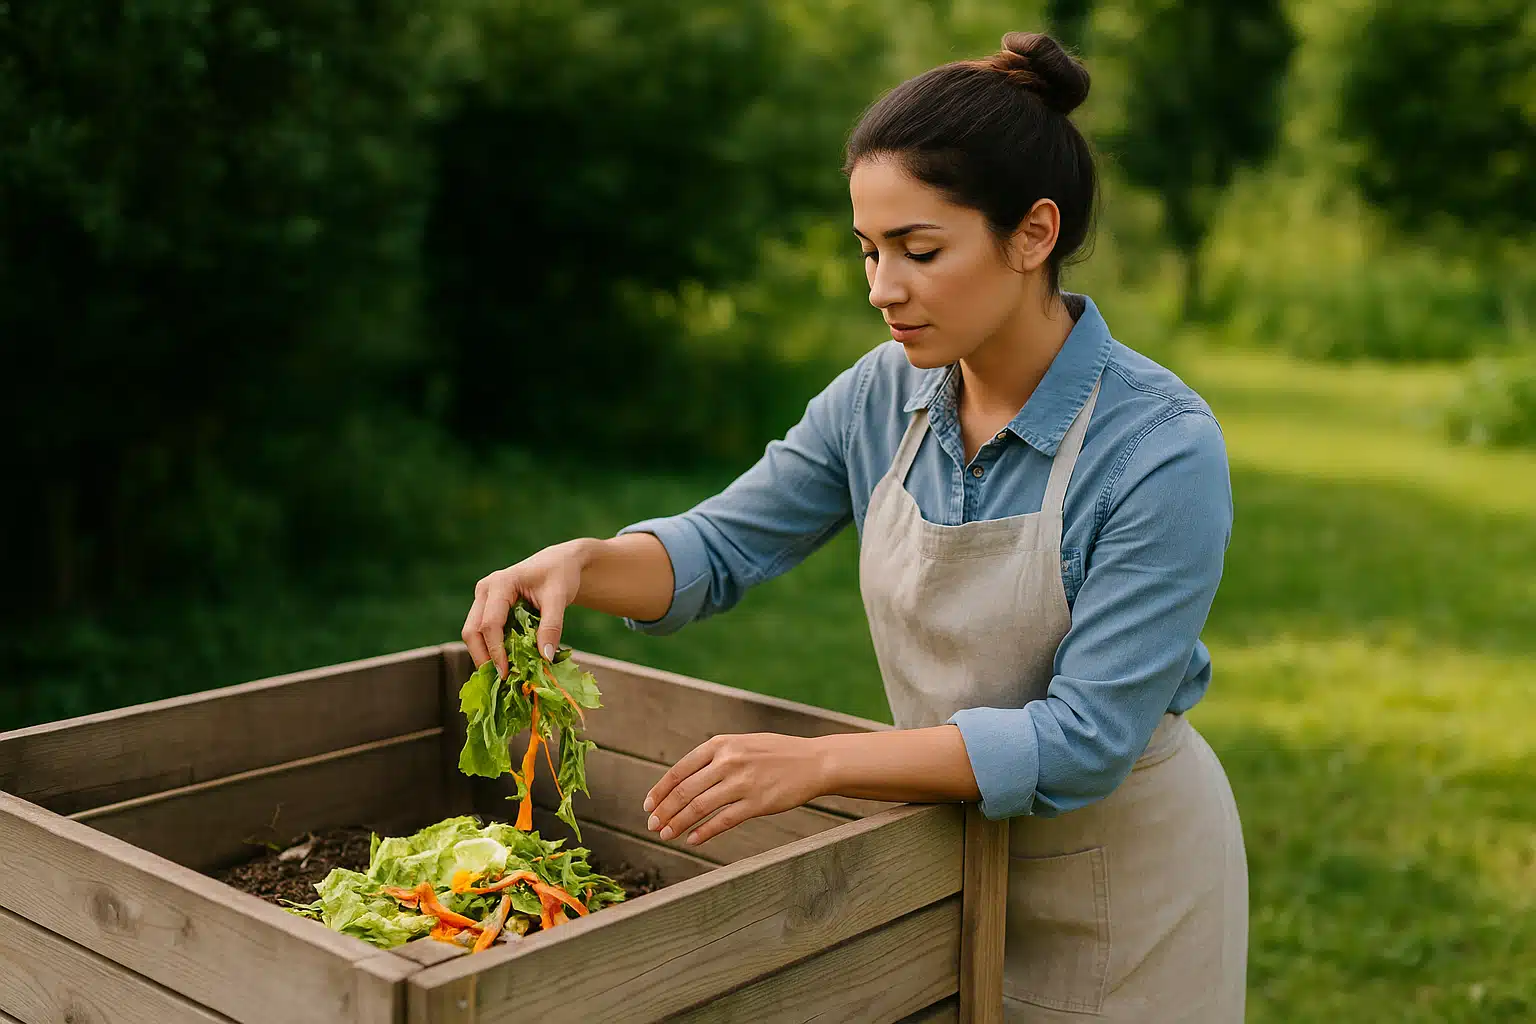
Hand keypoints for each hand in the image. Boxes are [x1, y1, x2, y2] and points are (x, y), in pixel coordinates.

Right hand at [462, 539, 592, 678]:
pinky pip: (482, 632)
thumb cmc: (559, 576)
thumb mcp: (559, 598)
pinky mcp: (487, 607)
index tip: (506, 674)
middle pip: (472, 631)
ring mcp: (483, 598)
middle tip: (501, 680)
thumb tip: (545, 658)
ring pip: (472, 633)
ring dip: (484, 655)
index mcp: (500, 583)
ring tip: (504, 675)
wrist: (558, 563)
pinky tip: (506, 663)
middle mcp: (485, 590)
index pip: (490, 624)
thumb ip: (552, 626)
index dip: (496, 651)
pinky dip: (490, 649)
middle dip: (483, 657)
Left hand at [642, 733, 829, 846]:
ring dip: (678, 824)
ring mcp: (742, 783)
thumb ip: (714, 758)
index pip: (679, 770)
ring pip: (699, 807)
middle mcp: (728, 761)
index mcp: (721, 745)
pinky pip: (722, 821)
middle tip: (652, 825)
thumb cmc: (776, 754)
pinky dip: (703, 832)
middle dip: (664, 811)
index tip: (648, 805)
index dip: (660, 790)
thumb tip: (683, 780)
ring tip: (666, 835)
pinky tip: (692, 839)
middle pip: (684, 791)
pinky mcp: (757, 803)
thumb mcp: (742, 744)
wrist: (814, 761)